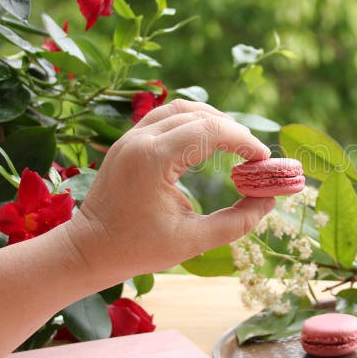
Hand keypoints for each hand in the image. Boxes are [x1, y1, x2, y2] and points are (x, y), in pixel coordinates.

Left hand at [64, 100, 275, 279]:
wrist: (88, 249)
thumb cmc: (137, 249)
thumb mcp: (193, 241)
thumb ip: (236, 221)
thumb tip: (268, 201)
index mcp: (154, 159)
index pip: (211, 131)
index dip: (244, 142)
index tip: (263, 161)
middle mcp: (141, 138)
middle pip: (201, 115)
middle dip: (234, 132)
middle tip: (255, 157)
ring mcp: (132, 135)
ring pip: (183, 108)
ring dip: (214, 121)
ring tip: (236, 145)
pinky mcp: (129, 139)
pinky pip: (167, 115)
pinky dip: (193, 121)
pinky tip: (208, 140)